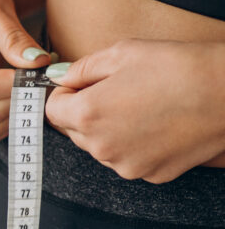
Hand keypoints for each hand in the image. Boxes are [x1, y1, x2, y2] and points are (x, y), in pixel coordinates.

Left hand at [45, 38, 224, 182]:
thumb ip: (81, 69)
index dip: (64, 94)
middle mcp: (101, 147)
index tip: (82, 84)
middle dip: (84, 112)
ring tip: (141, 106)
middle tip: (118, 91)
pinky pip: (127, 159)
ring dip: (108, 130)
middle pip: (73, 131)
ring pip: (100, 147)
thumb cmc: (177, 67)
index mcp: (86, 115)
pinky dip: (133, 144)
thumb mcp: (121, 54)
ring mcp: (126, 165)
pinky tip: (157, 124)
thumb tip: (59, 77)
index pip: (52, 110)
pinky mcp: (150, 175)